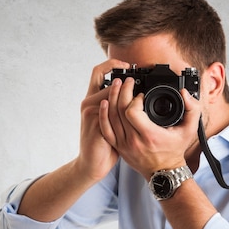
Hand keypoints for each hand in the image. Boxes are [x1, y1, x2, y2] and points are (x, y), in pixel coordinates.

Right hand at [75, 59, 130, 181]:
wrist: (92, 163)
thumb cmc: (103, 144)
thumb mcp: (110, 122)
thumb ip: (117, 108)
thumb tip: (134, 96)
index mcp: (92, 100)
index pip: (98, 72)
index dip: (112, 64)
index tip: (128, 64)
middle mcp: (89, 102)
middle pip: (108, 81)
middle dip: (125, 80)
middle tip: (138, 80)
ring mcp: (91, 112)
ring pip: (110, 94)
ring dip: (126, 93)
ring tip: (139, 95)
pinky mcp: (95, 123)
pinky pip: (110, 111)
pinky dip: (123, 107)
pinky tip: (134, 108)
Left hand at [99, 76, 201, 178]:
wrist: (165, 172)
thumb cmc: (175, 150)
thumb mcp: (190, 130)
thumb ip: (192, 109)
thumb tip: (184, 93)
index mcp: (150, 135)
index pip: (133, 112)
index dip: (135, 99)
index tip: (142, 94)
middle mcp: (134, 141)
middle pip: (119, 111)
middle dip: (123, 91)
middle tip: (128, 82)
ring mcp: (124, 144)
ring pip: (111, 117)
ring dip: (112, 98)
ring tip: (117, 86)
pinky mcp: (118, 146)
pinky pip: (105, 129)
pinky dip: (103, 115)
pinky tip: (104, 103)